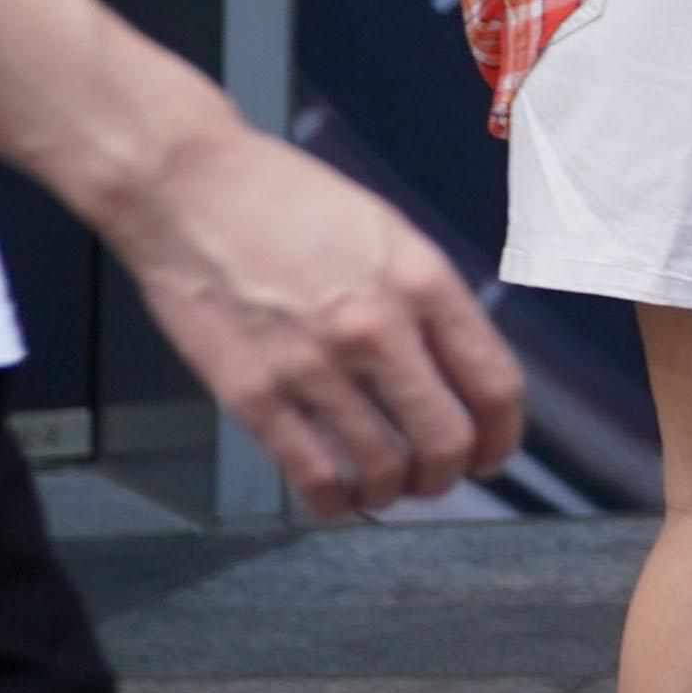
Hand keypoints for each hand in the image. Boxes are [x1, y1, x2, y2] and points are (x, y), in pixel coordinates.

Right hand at [102, 116, 525, 523]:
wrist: (189, 189)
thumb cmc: (287, 201)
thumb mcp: (387, 233)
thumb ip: (427, 300)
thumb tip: (457, 370)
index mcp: (423, 282)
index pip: (495, 384)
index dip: (503, 435)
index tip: (492, 452)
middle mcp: (378, 329)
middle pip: (448, 440)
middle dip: (452, 473)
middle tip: (437, 477)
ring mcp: (314, 367)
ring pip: (385, 469)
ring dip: (394, 493)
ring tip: (385, 488)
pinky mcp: (253, 396)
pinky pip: (314, 476)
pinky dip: (335, 502)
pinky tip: (336, 497)